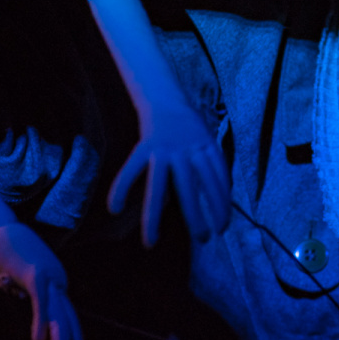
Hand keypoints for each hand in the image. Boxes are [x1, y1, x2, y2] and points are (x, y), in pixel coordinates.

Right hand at [0, 222, 85, 339]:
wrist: (3, 232)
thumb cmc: (13, 261)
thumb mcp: (24, 289)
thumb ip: (34, 309)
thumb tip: (39, 337)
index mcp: (59, 292)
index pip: (71, 326)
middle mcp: (60, 285)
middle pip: (70, 324)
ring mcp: (50, 277)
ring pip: (59, 316)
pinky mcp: (36, 272)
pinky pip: (42, 301)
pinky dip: (41, 322)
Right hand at [108, 103, 231, 247]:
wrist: (166, 97)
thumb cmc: (190, 126)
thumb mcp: (208, 141)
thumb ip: (212, 165)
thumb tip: (222, 197)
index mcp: (205, 148)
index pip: (217, 180)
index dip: (222, 205)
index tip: (223, 227)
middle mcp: (185, 150)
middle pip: (190, 188)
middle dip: (196, 216)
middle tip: (203, 239)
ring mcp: (163, 149)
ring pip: (158, 186)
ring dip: (154, 216)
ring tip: (151, 242)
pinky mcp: (144, 146)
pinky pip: (131, 169)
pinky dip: (121, 187)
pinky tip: (115, 208)